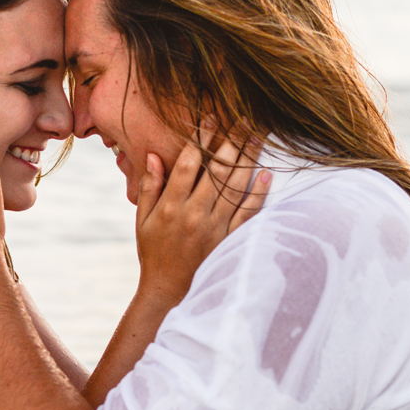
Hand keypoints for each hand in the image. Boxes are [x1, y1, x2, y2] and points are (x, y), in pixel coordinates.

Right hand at [134, 126, 269, 305]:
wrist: (169, 292)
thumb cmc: (153, 254)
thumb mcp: (143, 221)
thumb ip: (150, 187)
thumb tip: (153, 155)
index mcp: (170, 206)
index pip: (188, 163)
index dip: (200, 138)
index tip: (210, 117)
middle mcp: (193, 214)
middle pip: (216, 169)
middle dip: (230, 140)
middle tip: (243, 118)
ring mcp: (214, 228)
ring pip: (234, 186)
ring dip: (248, 159)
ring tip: (257, 136)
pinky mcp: (229, 240)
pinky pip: (247, 213)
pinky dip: (258, 194)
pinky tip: (267, 174)